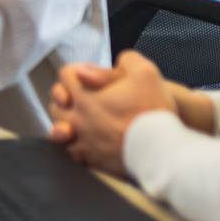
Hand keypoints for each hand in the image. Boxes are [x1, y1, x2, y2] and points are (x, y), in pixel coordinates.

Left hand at [47, 51, 179, 176]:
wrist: (162, 152)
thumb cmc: (153, 112)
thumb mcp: (146, 72)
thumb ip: (127, 60)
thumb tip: (114, 63)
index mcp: (85, 96)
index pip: (65, 76)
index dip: (78, 70)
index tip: (92, 76)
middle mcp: (78, 119)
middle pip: (57, 102)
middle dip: (67, 95)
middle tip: (85, 96)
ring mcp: (83, 142)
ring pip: (60, 130)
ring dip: (67, 121)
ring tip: (83, 119)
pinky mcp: (92, 160)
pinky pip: (73, 152)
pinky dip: (77, 145)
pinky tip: (90, 141)